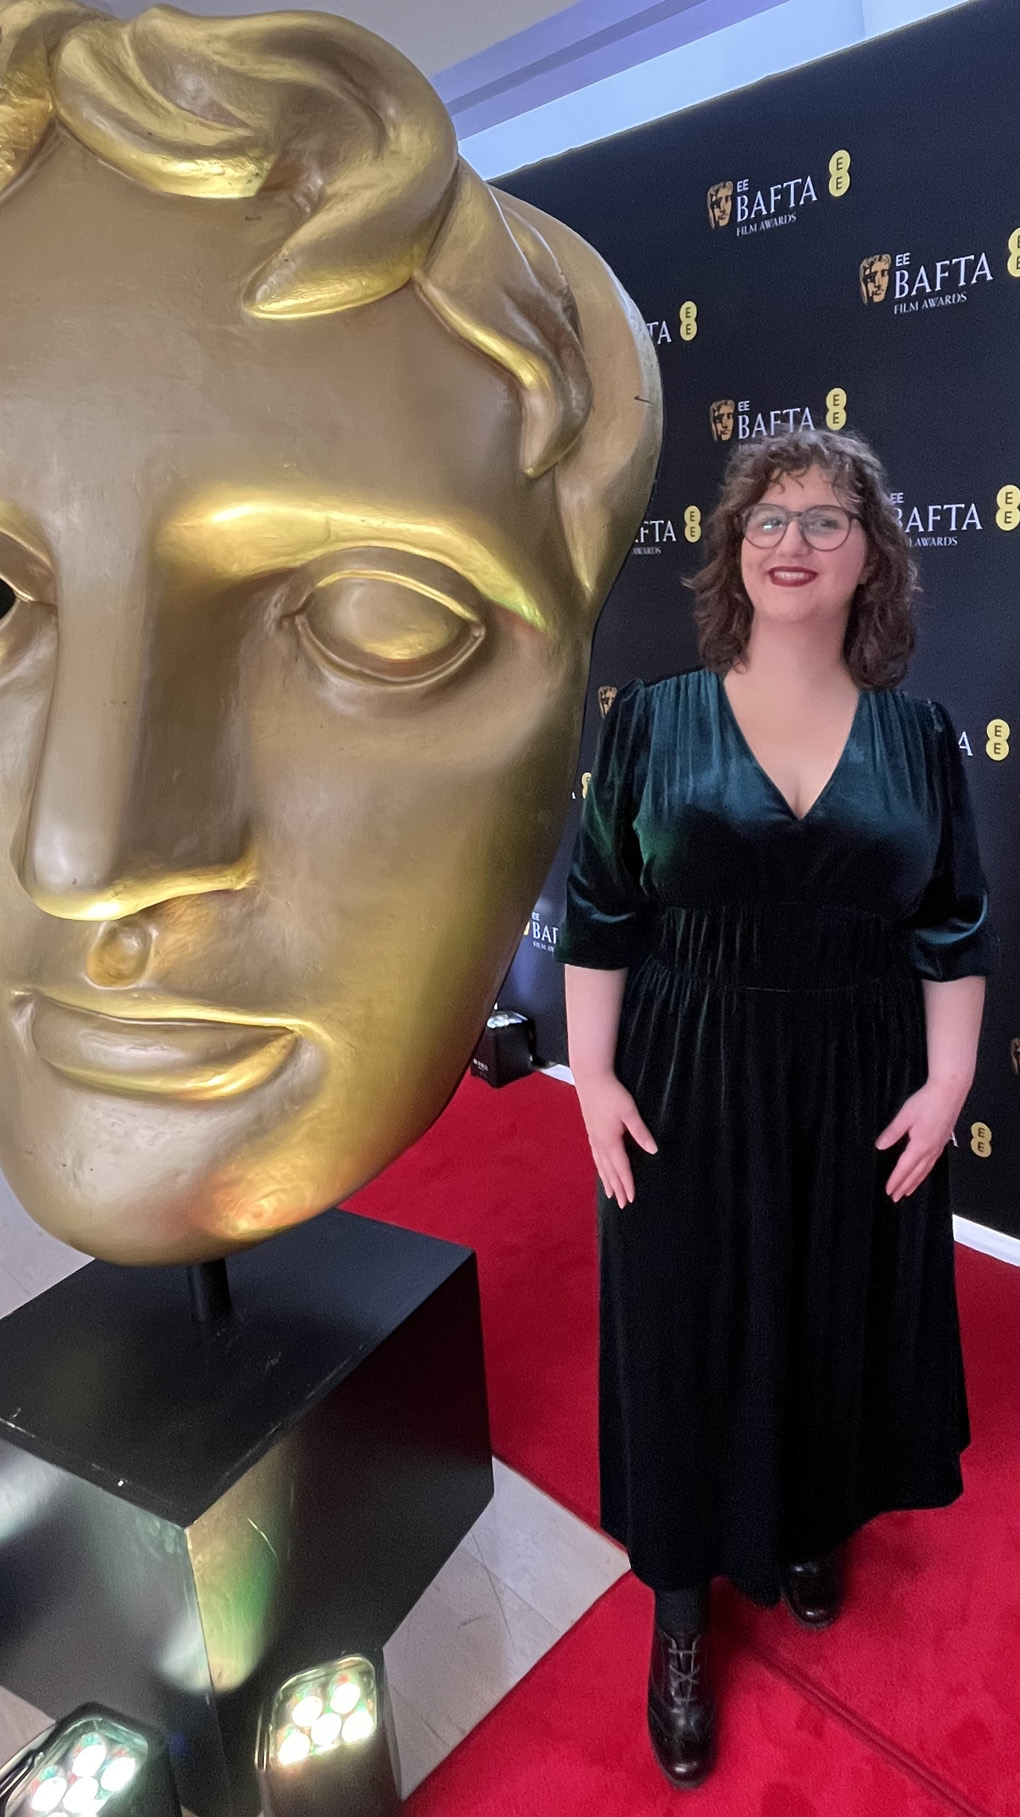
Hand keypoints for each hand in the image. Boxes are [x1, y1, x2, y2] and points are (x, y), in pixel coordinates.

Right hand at [574, 1071, 657, 1207]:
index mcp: (610, 1140)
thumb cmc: (611, 1093)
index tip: (632, 1198)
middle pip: (609, 1170)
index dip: (627, 1184)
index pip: (621, 1167)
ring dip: (607, 1180)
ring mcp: (594, 1137)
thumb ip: (640, 1132)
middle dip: (617, 1187)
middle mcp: (600, 1142)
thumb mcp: (629, 1111)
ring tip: (611, 1193)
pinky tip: (600, 1167)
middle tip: (623, 1204)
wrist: (590, 1078)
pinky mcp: (591, 1130)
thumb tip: (653, 1150)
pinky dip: (599, 1166)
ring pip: (601, 1164)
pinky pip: (596, 1155)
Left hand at [875, 1078, 967, 1201]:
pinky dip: (925, 1172)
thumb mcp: (905, 1116)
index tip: (889, 1191)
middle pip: (915, 1174)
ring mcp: (939, 1146)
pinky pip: (932, 1163)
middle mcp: (931, 1149)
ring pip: (925, 1170)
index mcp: (920, 1145)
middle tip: (896, 1197)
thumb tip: (880, 1146)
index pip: (904, 1168)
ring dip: (915, 1182)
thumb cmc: (928, 1101)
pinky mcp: (943, 1141)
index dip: (896, 1180)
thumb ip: (892, 1133)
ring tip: (907, 1191)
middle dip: (904, 1186)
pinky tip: (923, 1172)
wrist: (950, 1091)